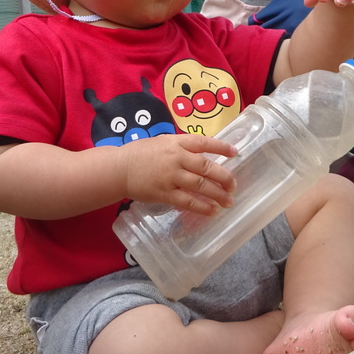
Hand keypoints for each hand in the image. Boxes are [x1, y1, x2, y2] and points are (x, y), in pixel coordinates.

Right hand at [118, 134, 236, 215]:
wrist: (119, 169)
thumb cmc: (140, 154)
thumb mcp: (162, 142)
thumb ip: (181, 147)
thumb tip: (201, 154)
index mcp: (176, 142)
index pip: (203, 142)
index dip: (221, 147)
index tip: (235, 153)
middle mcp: (176, 158)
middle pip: (206, 167)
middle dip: (224, 177)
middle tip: (233, 185)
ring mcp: (170, 176)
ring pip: (200, 185)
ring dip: (217, 194)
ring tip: (228, 201)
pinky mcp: (164, 193)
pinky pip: (187, 201)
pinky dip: (202, 207)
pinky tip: (212, 211)